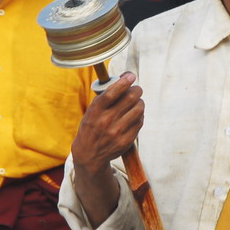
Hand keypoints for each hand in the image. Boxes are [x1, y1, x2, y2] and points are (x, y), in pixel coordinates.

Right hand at [71, 72, 143, 226]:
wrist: (89, 154)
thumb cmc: (91, 127)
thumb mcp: (91, 111)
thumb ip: (105, 98)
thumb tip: (124, 80)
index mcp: (95, 112)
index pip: (111, 93)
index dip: (123, 82)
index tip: (131, 76)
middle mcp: (106, 121)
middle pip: (129, 99)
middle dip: (136, 90)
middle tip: (136, 89)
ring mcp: (117, 132)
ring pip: (138, 109)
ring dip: (140, 102)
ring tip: (137, 101)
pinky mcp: (126, 141)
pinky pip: (139, 122)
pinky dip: (140, 114)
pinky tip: (136, 113)